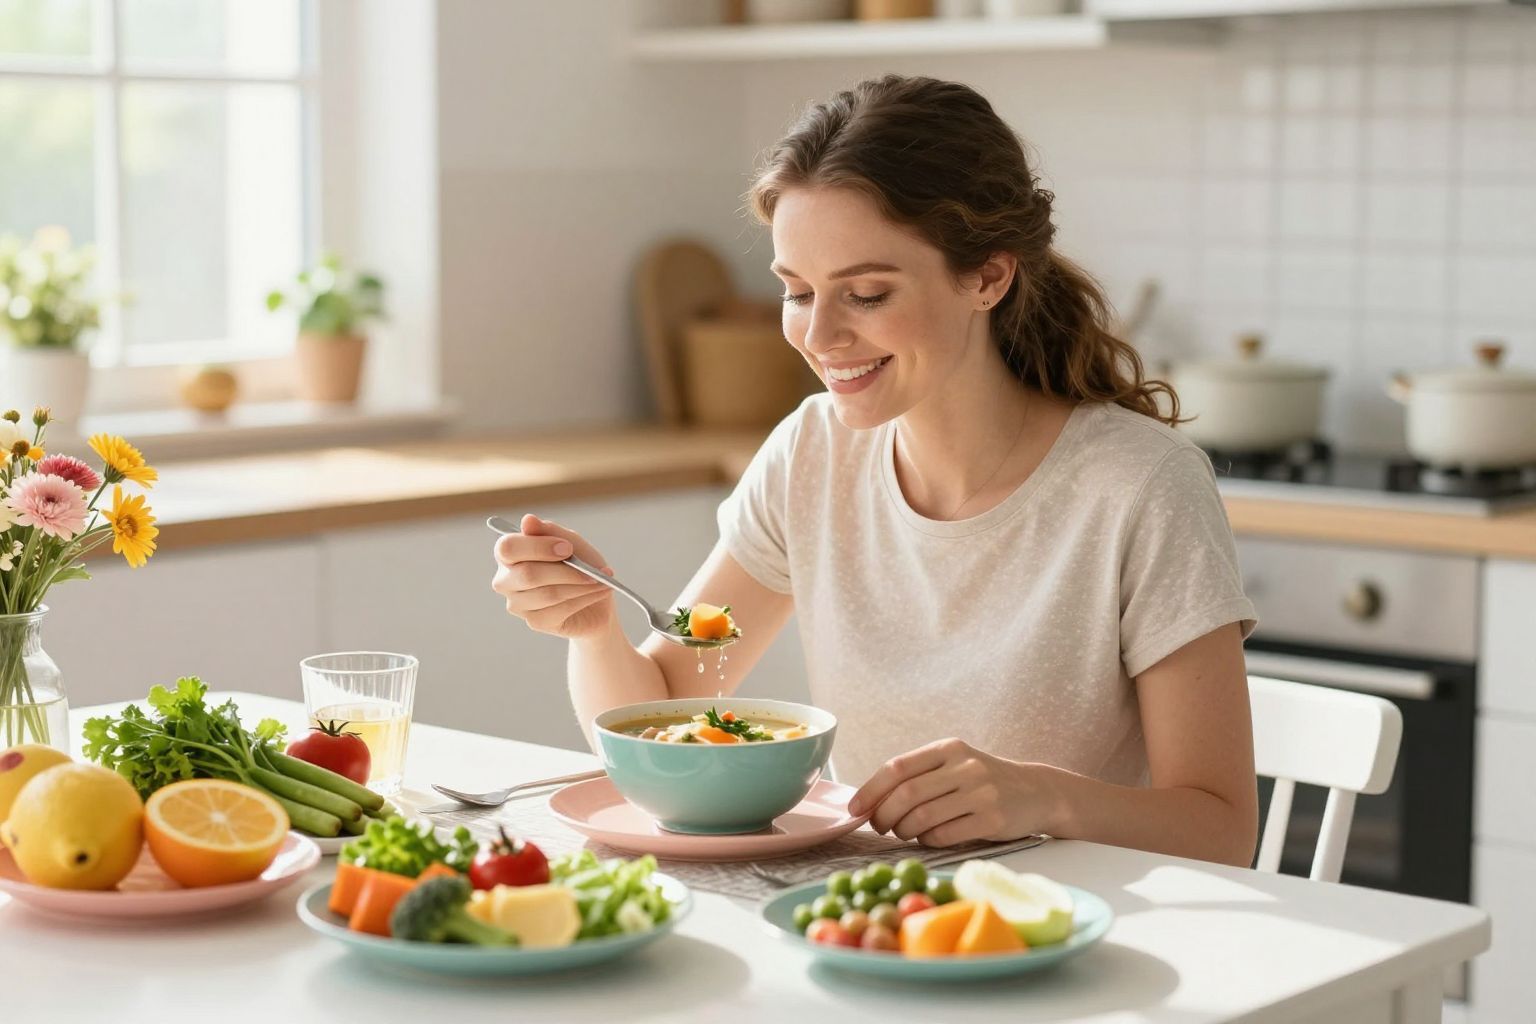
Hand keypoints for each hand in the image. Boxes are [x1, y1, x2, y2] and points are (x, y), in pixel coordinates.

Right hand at [490, 514, 615, 639]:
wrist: (596, 599)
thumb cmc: (579, 565)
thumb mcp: (570, 542)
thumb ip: (550, 531)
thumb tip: (527, 520)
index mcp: (508, 553)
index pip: (508, 548)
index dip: (538, 547)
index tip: (567, 548)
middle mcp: (505, 580)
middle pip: (528, 574)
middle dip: (565, 570)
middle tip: (591, 569)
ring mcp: (517, 604)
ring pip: (548, 593)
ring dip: (580, 585)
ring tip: (601, 580)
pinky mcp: (535, 622)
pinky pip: (559, 610)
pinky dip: (584, 598)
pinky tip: (598, 591)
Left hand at [849, 738, 1054, 847]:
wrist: (1037, 792)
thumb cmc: (983, 781)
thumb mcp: (954, 764)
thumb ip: (919, 775)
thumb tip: (869, 801)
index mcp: (948, 748)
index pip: (897, 767)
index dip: (870, 790)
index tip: (855, 809)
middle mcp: (964, 766)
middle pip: (906, 794)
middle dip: (883, 815)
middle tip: (879, 827)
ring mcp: (980, 792)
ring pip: (922, 817)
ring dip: (903, 831)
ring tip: (903, 833)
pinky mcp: (992, 819)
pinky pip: (943, 835)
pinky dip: (927, 841)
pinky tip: (928, 838)